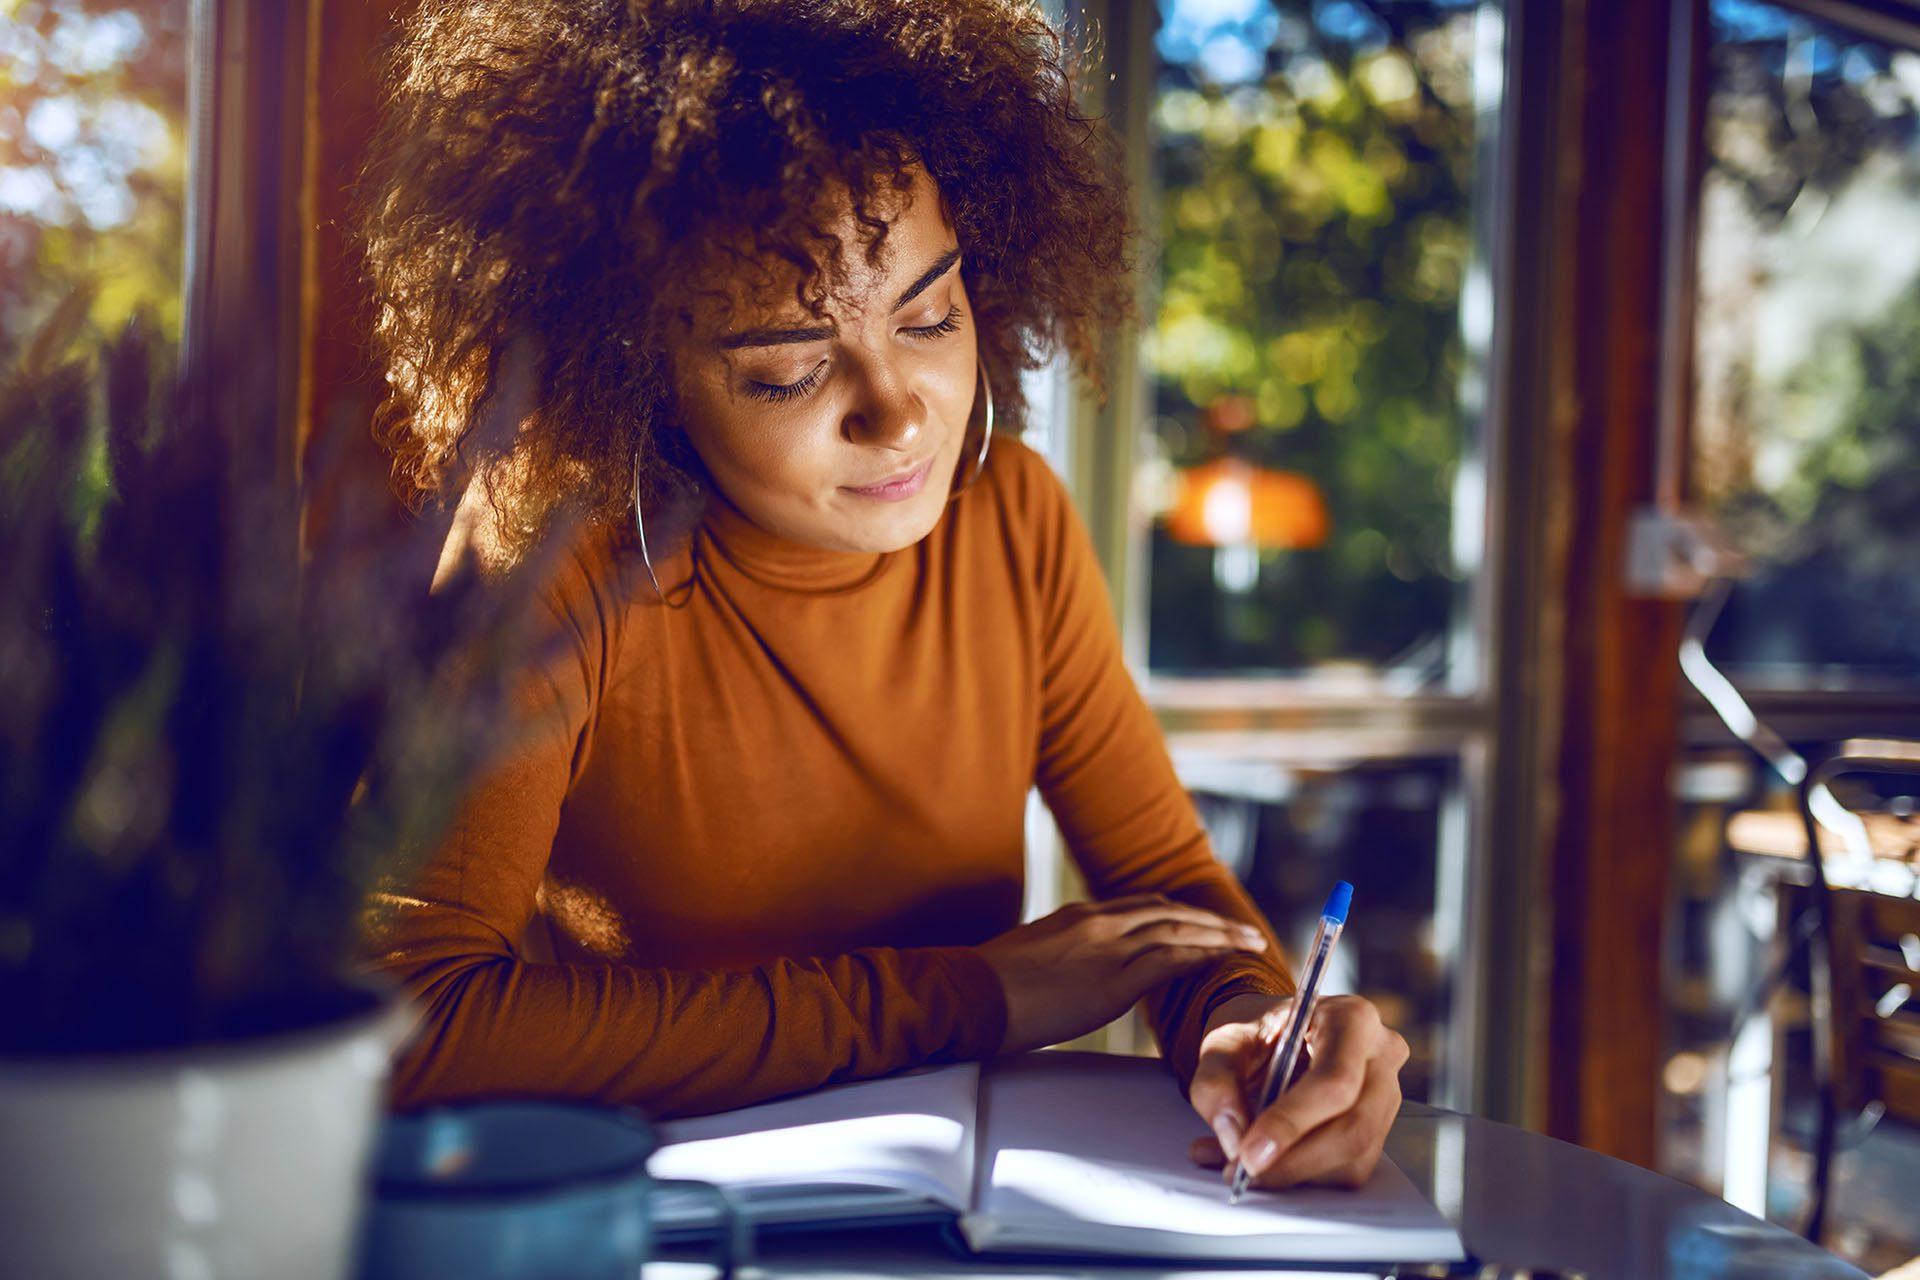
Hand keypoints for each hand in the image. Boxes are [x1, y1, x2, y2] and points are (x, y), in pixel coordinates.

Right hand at [976, 894, 1269, 1054]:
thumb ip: (1067, 953)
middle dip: (1212, 921)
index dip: (1182, 915)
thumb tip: (1079, 969)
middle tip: (1244, 930)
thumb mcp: (1034, 953)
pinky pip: (1171, 961)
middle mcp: (1100, 922)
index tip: (1205, 922)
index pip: (1145, 905)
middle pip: (1171, 913)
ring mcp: (1109, 948)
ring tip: (1248, 944)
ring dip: (1219, 936)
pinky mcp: (1114, 979)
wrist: (973, 994)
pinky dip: (1202, 958)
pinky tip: (1222, 962)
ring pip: (1180, 932)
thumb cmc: (992, 984)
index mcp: (1081, 915)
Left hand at [1184, 992, 1407, 1190]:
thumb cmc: (1257, 1033)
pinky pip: (1349, 1170)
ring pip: (1353, 1157)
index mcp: (1351, 1019)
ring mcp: (1387, 1096)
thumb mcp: (1224, 1040)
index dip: (1292, 1122)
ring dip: (1294, 1173)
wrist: (1274, 1037)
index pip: (1334, 1080)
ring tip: (1240, 1164)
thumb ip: (1217, 1079)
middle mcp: (1381, 1056)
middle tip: (1241, 1171)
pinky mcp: (1380, 1130)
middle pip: (1352, 1127)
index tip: (1249, 1154)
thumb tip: (1234, 1135)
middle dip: (1293, 1160)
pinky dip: (1302, 1176)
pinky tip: (1267, 1162)